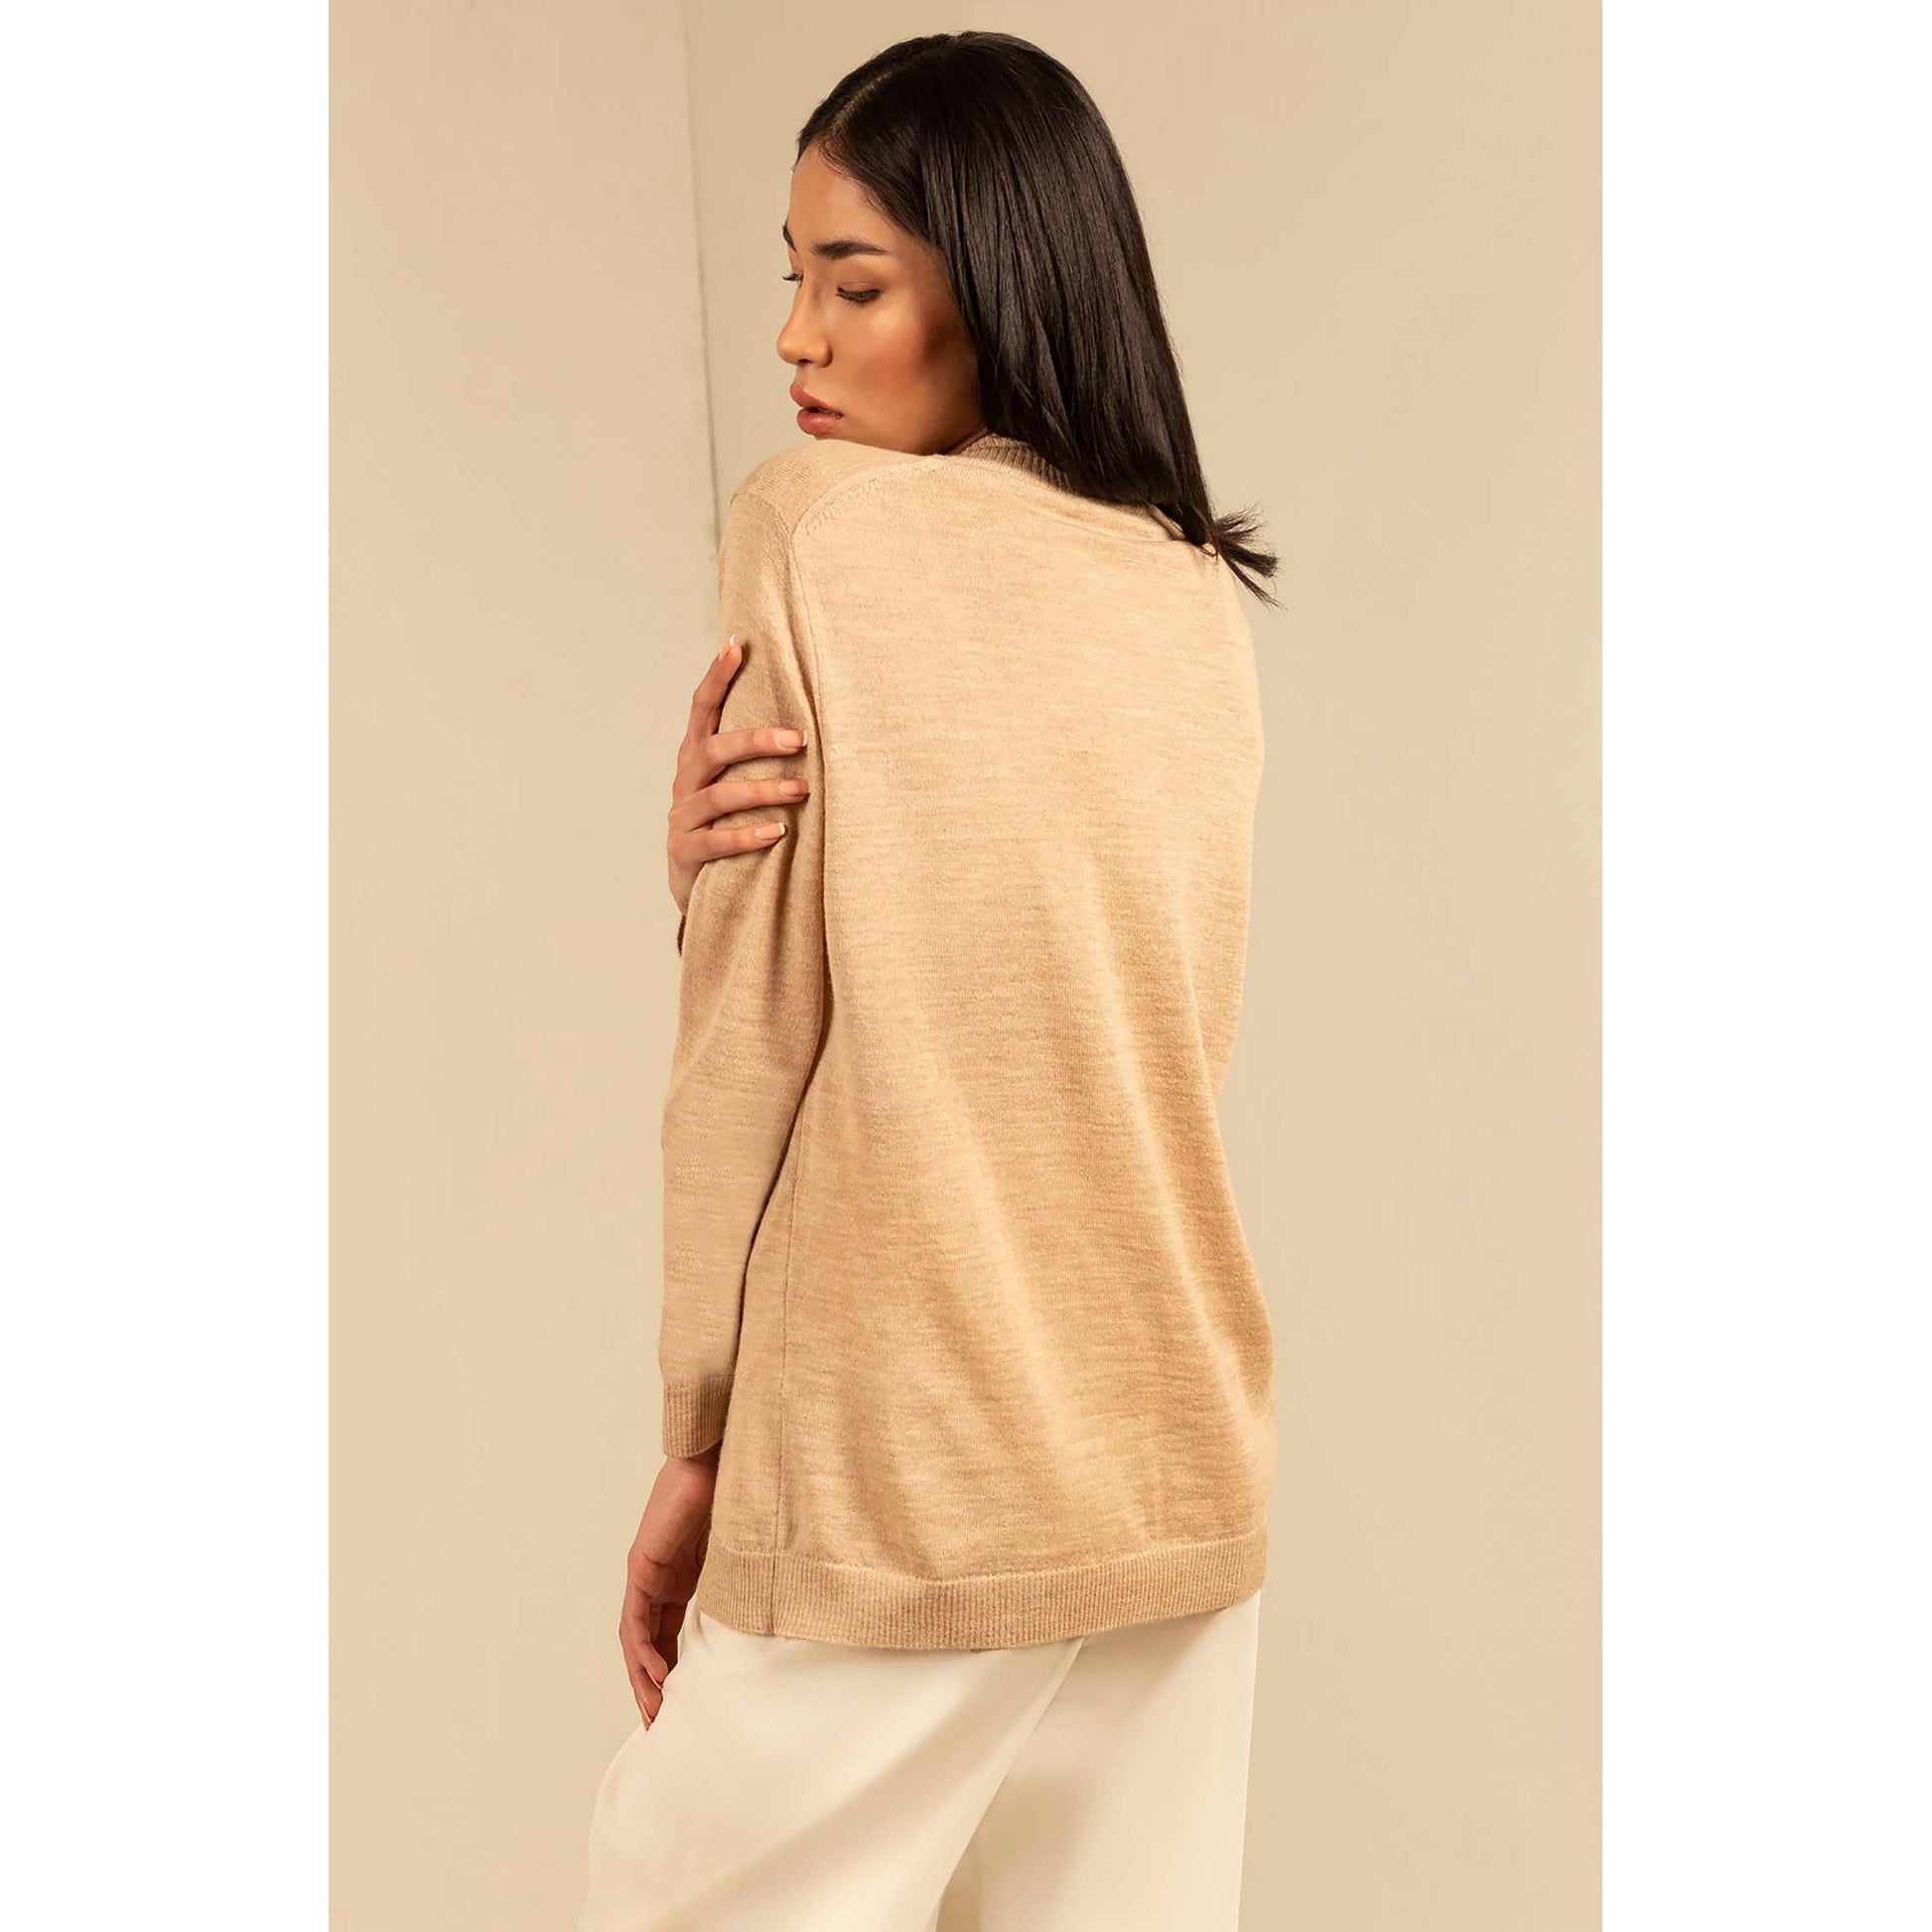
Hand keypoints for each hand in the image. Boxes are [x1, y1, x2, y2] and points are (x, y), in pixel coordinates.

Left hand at [618, 1448, 718, 1729]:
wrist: (724, 1450)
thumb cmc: (742, 1489)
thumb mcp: (744, 1553)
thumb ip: (744, 1581)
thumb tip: (773, 1612)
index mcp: (682, 1574)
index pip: (668, 1632)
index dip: (672, 1669)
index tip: (680, 1705)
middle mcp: (659, 1575)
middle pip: (647, 1640)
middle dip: (651, 1684)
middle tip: (659, 1723)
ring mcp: (648, 1570)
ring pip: (635, 1637)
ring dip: (642, 1677)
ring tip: (654, 1712)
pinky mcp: (643, 1563)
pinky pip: (636, 1618)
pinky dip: (643, 1651)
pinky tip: (658, 1677)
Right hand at [667, 635, 810, 919]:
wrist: (698, 888)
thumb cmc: (730, 824)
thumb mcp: (736, 784)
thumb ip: (754, 754)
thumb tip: (809, 716)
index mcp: (696, 757)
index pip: (702, 709)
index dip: (716, 677)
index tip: (736, 646)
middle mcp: (686, 782)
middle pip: (715, 750)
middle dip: (756, 741)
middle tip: (800, 740)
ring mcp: (682, 819)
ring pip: (720, 796)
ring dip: (763, 790)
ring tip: (801, 790)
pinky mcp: (685, 854)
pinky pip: (716, 842)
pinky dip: (747, 836)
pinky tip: (779, 832)